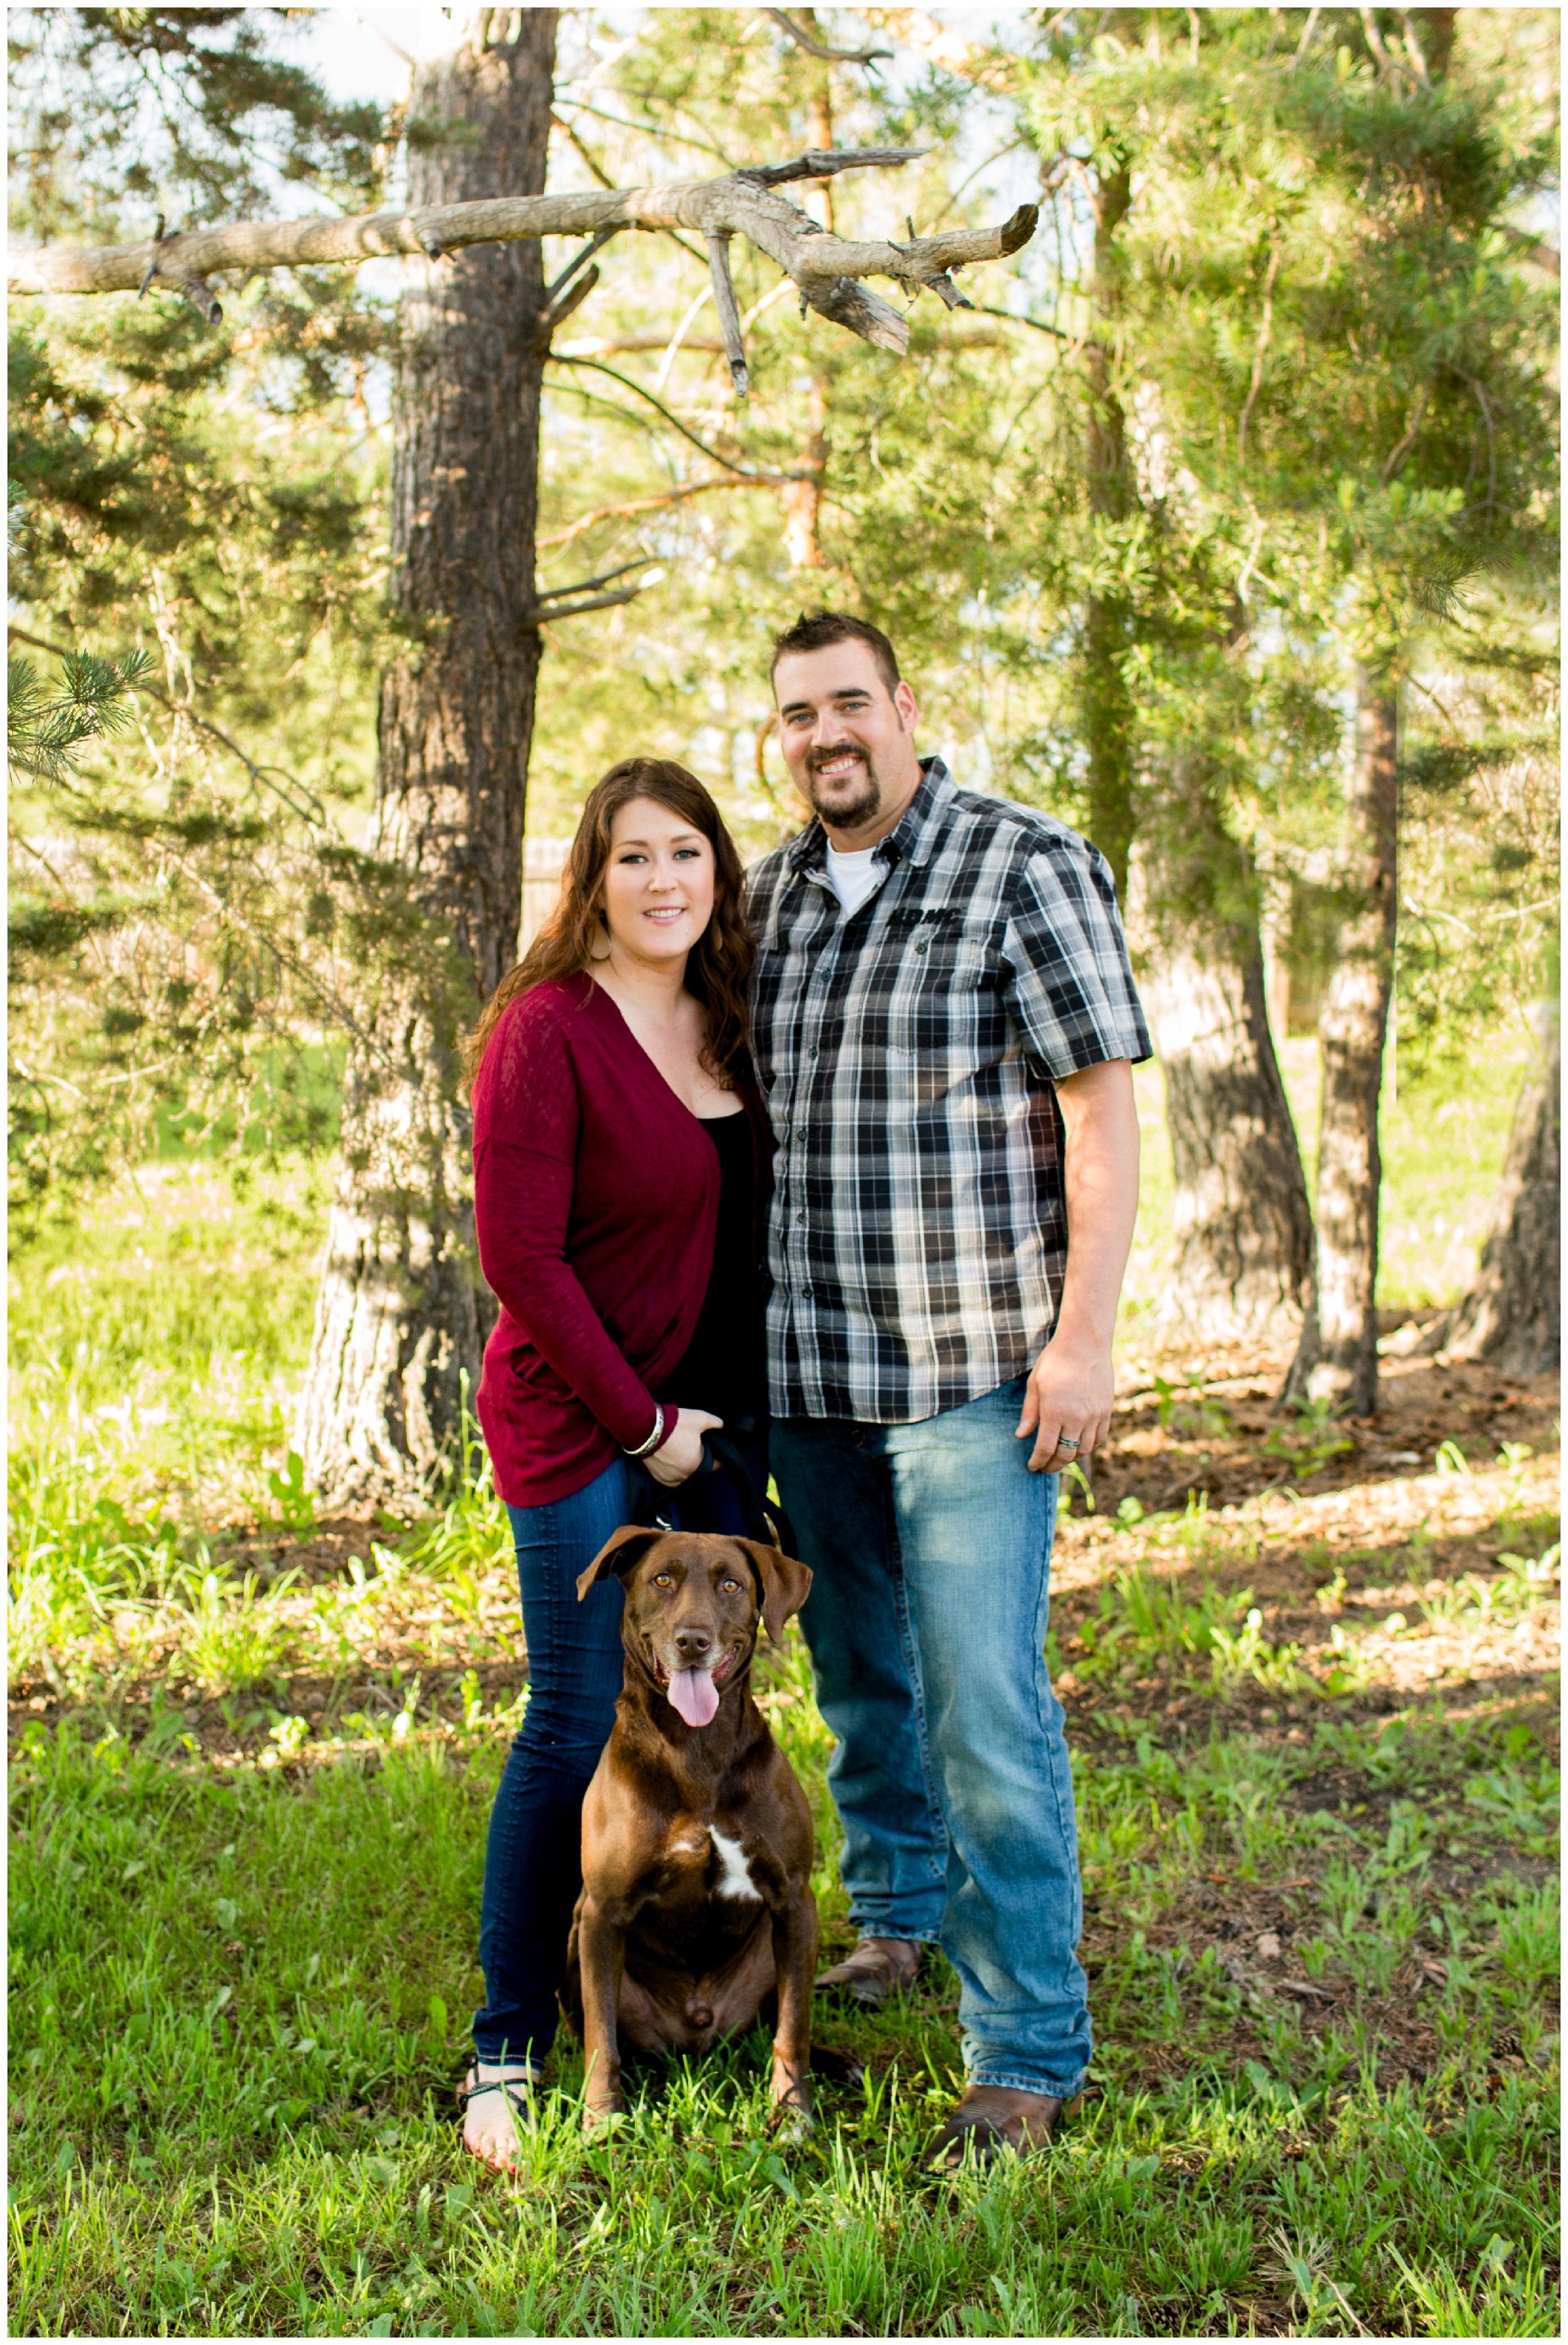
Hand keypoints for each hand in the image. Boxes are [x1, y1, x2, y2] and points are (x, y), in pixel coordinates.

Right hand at [646, 1407, 721, 1486]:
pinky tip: (672, 1459)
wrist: (645, 1428)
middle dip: (700, 1459)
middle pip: (700, 1469)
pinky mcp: (658, 1477)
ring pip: (685, 1474)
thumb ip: (715, 1423)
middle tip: (696, 1446)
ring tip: (682, 1452)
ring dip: (686, 1466)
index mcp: (698, 1465)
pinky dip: (673, 1470)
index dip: (718, 1455)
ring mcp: (671, 1478)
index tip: (716, 1449)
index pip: (717, 1465)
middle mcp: (685, 1476)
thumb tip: (722, 1426)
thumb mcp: (700, 1418)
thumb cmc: (675, 1425)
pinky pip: (671, 1477)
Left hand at [1015, 1333, 1113, 1474]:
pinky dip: (1088, 1447)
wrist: (1085, 1344)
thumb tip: (1021, 1435)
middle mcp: (1076, 1418)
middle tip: (1045, 1467)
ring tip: (1061, 1458)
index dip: (1038, 1461)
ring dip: (1071, 1458)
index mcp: (1054, 1412)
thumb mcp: (1035, 1385)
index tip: (1032, 1466)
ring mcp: (1094, 1416)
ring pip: (1083, 1450)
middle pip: (1065, 1455)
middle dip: (1053, 1465)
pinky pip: (1099, 1438)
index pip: (1045, 1448)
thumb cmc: (1055, 1362)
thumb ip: (1029, 1413)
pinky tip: (1079, 1446)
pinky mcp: (1106, 1411)